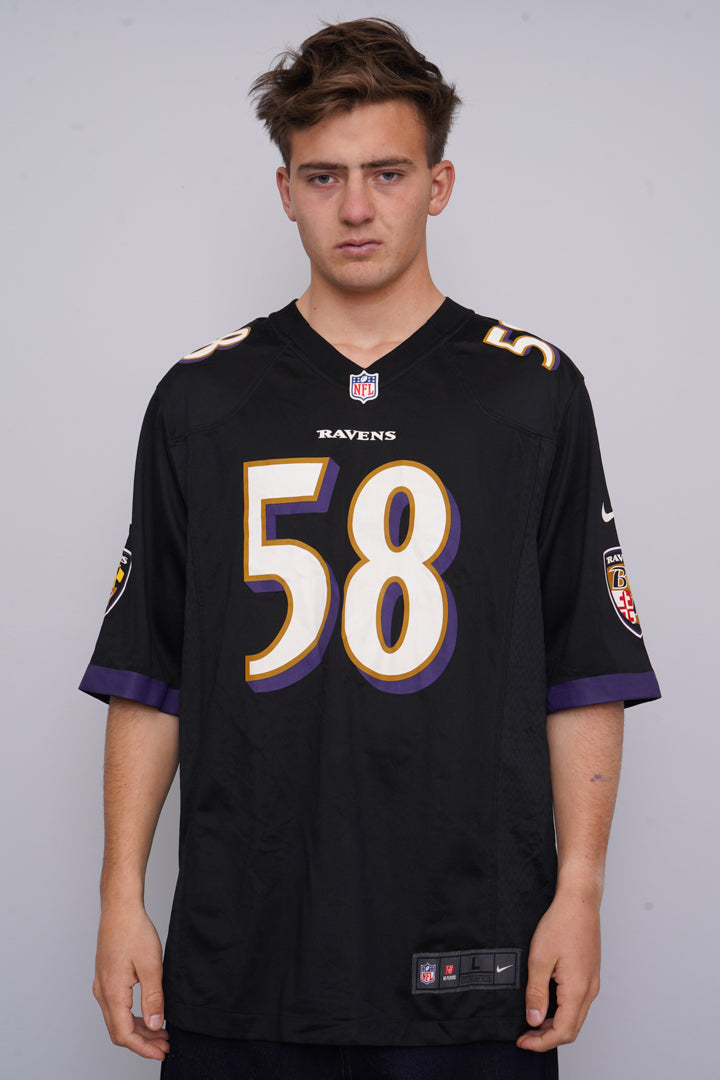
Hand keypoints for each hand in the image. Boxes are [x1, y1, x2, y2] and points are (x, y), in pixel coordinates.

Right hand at [93, 904, 169, 1059]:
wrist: (120, 908)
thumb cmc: (134, 931)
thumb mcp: (152, 965)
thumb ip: (153, 998)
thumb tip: (156, 1025)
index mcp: (112, 993)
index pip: (124, 1034)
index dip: (143, 1048)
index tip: (161, 1052)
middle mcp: (102, 992)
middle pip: (119, 1031)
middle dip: (142, 1042)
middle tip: (165, 1045)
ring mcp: (102, 985)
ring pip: (117, 1019)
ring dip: (138, 1029)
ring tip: (160, 1032)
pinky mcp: (106, 978)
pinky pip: (116, 1007)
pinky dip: (132, 1016)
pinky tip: (148, 1013)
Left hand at [516, 888, 600, 1052]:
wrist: (579, 901)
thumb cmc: (561, 923)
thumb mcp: (539, 959)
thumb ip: (536, 993)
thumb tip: (534, 1020)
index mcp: (578, 990)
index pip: (563, 1032)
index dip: (541, 1042)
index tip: (523, 1041)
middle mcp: (589, 990)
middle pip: (571, 1029)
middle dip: (547, 1038)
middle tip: (525, 1036)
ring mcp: (591, 982)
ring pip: (575, 1017)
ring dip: (554, 1025)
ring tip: (532, 1020)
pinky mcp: (589, 974)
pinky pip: (578, 1003)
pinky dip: (562, 1011)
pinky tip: (546, 1002)